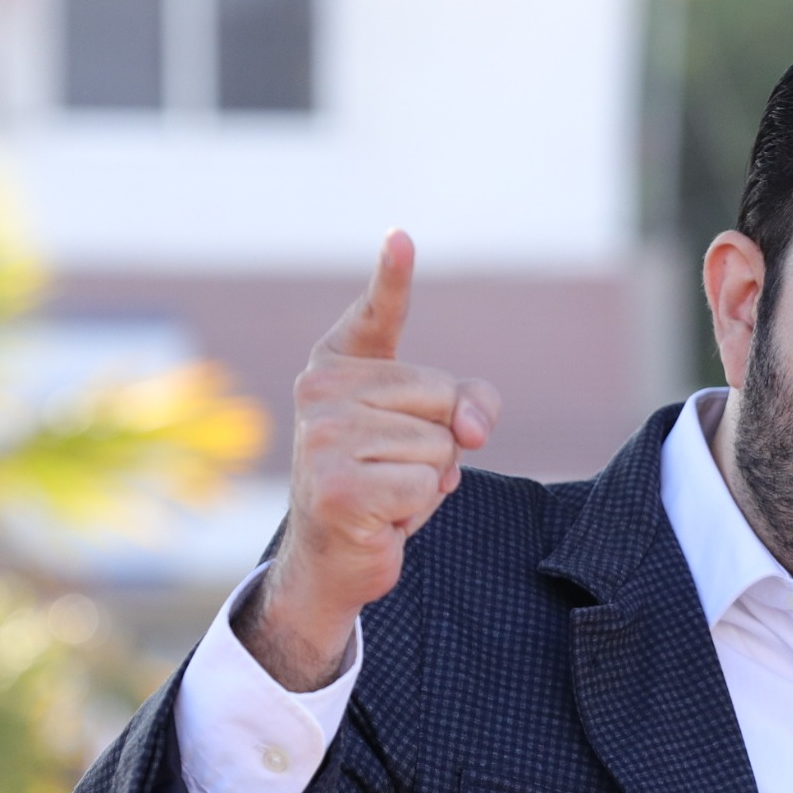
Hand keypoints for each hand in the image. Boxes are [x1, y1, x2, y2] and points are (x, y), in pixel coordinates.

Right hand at [238, 231, 498, 689]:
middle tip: (396, 468)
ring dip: (429, 480)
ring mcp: (323, 438)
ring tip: (387, 492)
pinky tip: (381, 517)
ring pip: (440, 444)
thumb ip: (468, 406)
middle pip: (441, 396)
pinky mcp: (339, 486)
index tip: (402, 236)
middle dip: (440, 441)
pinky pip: (428, 483)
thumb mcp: (431, 432)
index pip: (376, 315)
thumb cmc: (383, 482)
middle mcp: (320, 392)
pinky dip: (420, 508)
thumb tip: (473, 426)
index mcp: (338, 367)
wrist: (333, 557)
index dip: (392, 277)